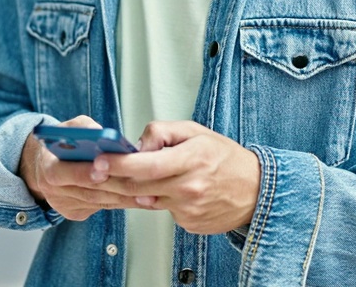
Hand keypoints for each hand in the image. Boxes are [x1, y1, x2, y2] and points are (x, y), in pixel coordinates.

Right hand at [18, 115, 139, 221]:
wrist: (46, 164)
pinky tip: (142, 199)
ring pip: (100, 202)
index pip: (65, 174)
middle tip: (142, 184)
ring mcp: (65, 206)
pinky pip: (103, 207)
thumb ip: (84, 128)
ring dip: (126, 198)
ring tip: (150, 194)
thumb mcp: (69, 127)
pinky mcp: (76, 213)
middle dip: (117, 186)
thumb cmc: (62, 142)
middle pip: (89, 191)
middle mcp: (54, 192)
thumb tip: (102, 134)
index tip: (104, 171)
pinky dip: (122, 202)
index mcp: (48, 168)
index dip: (85, 173)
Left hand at [88, 121, 260, 234]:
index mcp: (191, 159)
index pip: (145, 165)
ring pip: (148, 199)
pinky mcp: (189, 223)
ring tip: (155, 175)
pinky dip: (161, 200)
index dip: (118, 164)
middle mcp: (189, 187)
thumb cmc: (226, 158)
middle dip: (116, 178)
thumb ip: (162, 131)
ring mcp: (189, 209)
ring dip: (140, 189)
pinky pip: (164, 211)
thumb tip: (137, 144)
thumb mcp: (196, 131)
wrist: (256, 190)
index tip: (99, 160)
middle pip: (138, 187)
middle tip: (102, 170)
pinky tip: (177, 190)